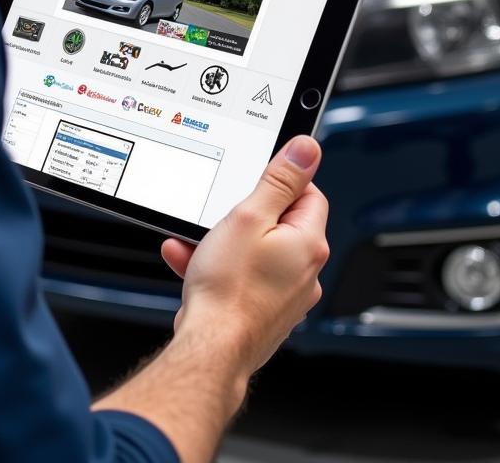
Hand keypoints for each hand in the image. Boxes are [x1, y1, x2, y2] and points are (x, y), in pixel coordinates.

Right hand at [160, 135, 328, 377]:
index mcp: (308, 243)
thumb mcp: (248, 216)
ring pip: (255, 252)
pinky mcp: (264, 312)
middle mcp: (305, 271)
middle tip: (221, 214)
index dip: (280, 181)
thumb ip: (279, 180)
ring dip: (223, 242)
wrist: (210, 349)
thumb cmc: (229, 289)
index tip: (255, 180)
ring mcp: (286, 296)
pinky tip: (191, 263)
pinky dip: (220, 268)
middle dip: (244, 215)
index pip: (309, 194)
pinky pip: (243, 278)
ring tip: (196, 242)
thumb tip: (307, 149)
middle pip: (279, 223)